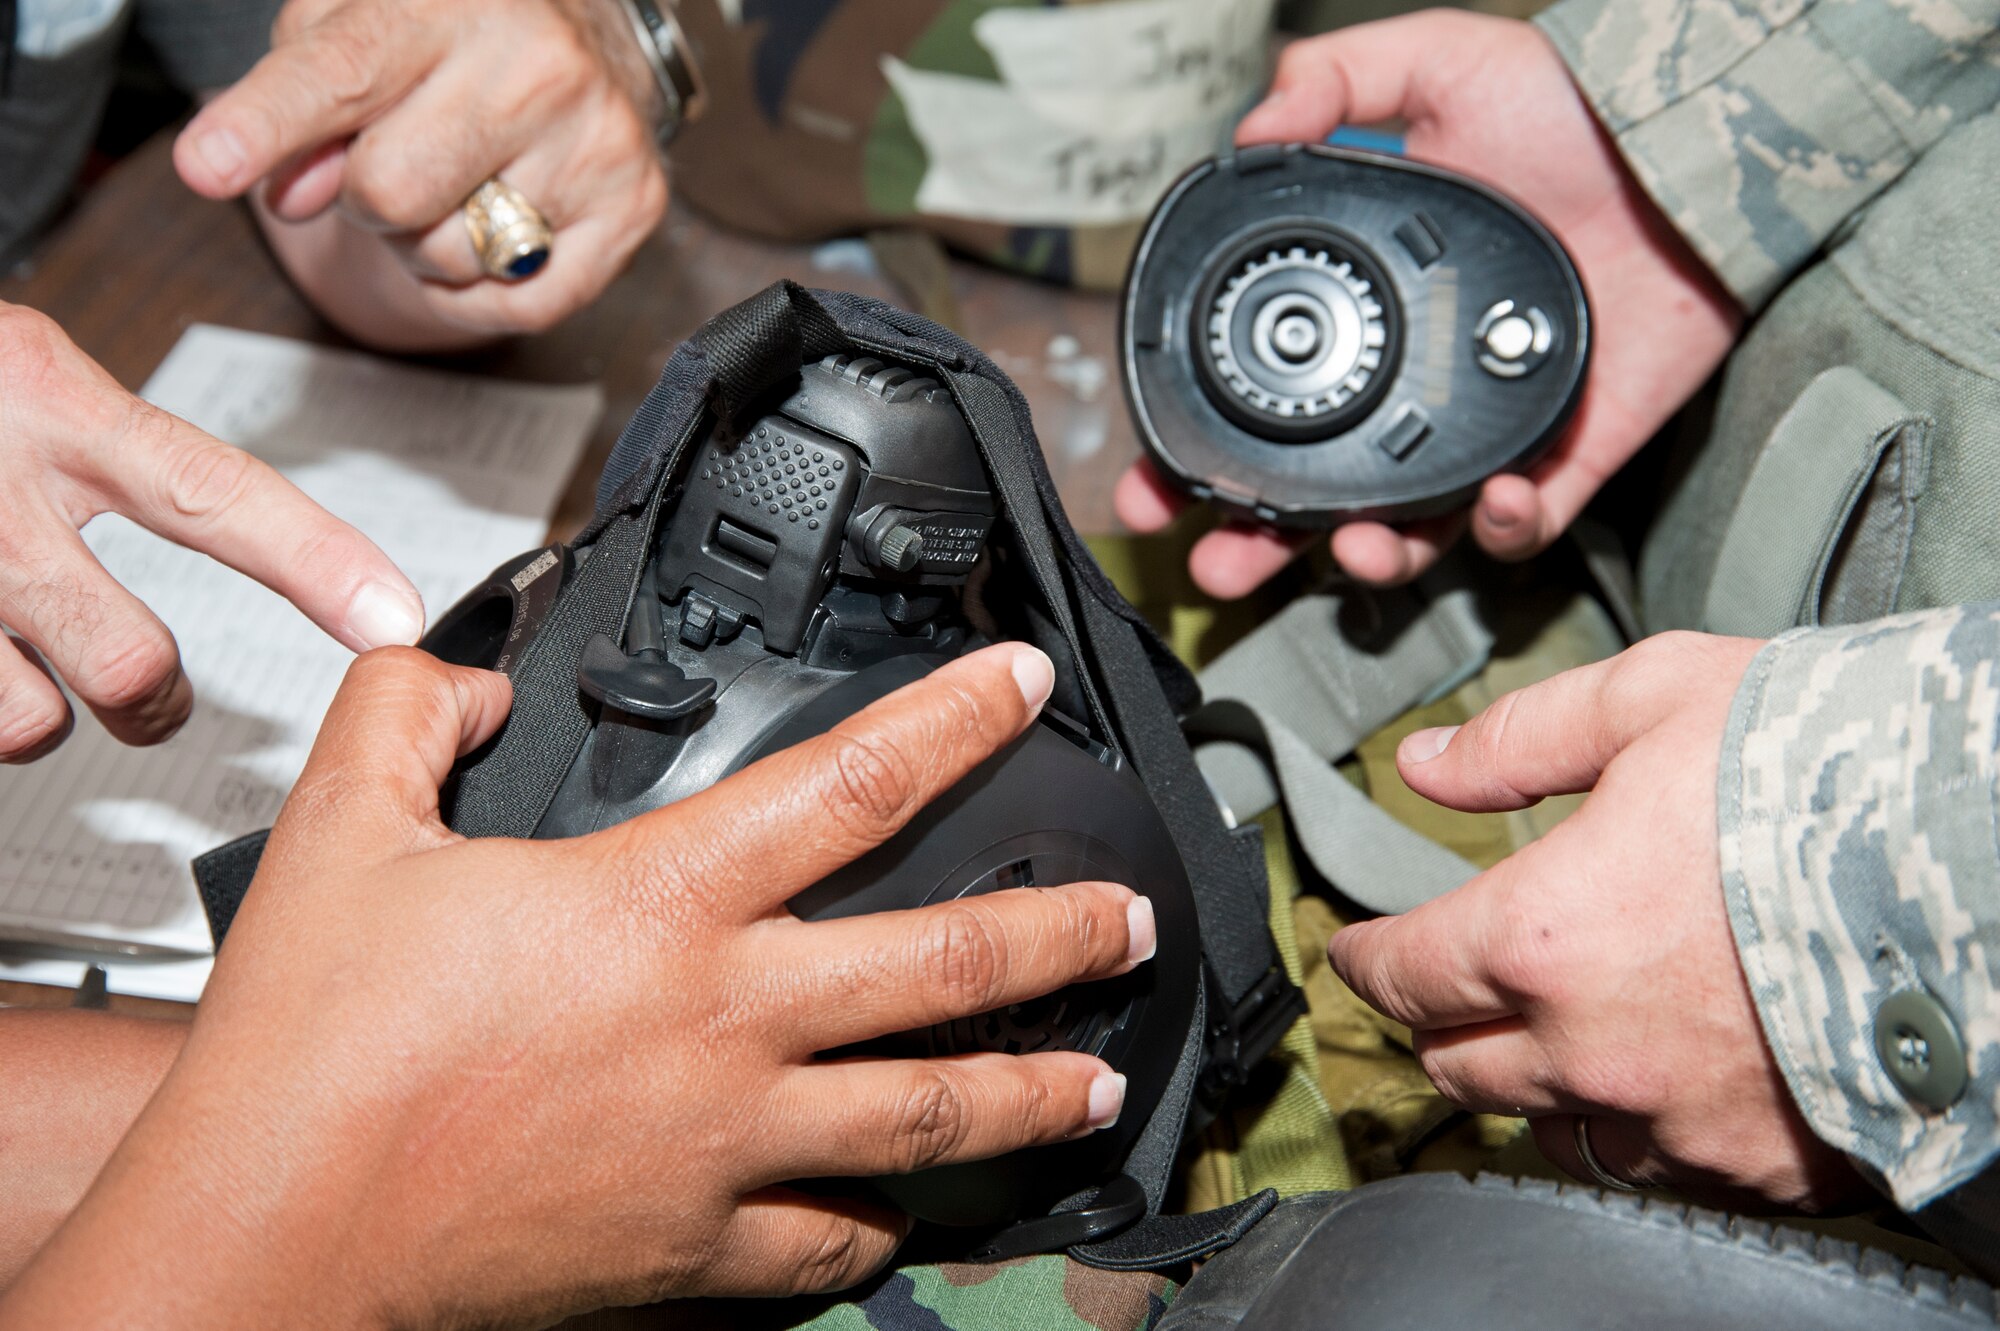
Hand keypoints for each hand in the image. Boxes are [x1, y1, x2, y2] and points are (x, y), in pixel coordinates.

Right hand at [0, 301, 421, 762]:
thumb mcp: (35, 375)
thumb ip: (121, 454)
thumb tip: (259, 542)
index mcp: (53, 409)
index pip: (213, 492)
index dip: (315, 560)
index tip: (394, 621)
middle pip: (128, 665)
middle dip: (156, 701)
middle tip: (152, 688)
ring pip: (26, 725)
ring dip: (35, 715)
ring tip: (16, 662)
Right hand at [0, 643, 1150, 1326]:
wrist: (274, 1233)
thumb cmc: (313, 1048)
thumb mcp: (342, 831)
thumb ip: (409, 714)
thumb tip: (467, 673)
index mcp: (659, 903)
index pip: (853, 781)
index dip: (957, 718)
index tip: (1027, 685)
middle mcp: (725, 1020)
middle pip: (947, 962)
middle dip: (1062, 934)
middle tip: (1130, 918)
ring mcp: (729, 1144)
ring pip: (929, 1115)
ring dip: (1030, 1094)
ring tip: (1097, 1084)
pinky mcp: (702, 1247)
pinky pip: (831, 1241)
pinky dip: (880, 1224)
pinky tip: (910, 1212)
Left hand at [174, 0, 667, 347]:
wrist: (587, 38)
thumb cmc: (456, 35)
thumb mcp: (353, 28)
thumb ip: (302, 103)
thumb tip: (289, 189)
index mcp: (450, 2)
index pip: (342, 75)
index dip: (268, 125)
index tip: (209, 165)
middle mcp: (536, 66)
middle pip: (389, 193)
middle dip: (370, 196)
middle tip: (401, 155)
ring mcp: (595, 142)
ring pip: (451, 257)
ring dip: (429, 242)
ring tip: (463, 182)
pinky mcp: (632, 208)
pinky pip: (520, 304)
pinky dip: (484, 288)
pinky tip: (498, 228)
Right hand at [1115, 10, 1741, 596]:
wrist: (1681, 146)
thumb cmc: (1568, 113)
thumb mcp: (1439, 68)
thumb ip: (1338, 82)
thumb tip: (1249, 129)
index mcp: (1364, 321)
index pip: (1259, 406)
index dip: (1200, 452)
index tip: (1158, 479)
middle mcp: (1409, 391)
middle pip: (1312, 496)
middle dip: (1257, 544)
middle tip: (1221, 561)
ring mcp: (1480, 430)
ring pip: (1406, 529)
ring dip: (1368, 556)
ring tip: (1352, 548)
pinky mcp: (1562, 455)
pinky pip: (1520, 525)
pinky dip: (1498, 529)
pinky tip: (1485, 500)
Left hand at [1326, 632, 1863, 1211]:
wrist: (1984, 857)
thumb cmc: (1828, 771)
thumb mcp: (1651, 698)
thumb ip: (1520, 740)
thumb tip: (1425, 762)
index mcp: (1544, 935)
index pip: (1405, 973)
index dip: (1364, 959)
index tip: (1355, 950)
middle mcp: (1595, 1047)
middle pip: (1459, 1064)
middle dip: (1435, 1021)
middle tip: (1442, 985)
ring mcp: (1679, 1118)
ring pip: (1551, 1126)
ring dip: (1532, 1078)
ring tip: (1553, 1025)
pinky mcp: (1759, 1163)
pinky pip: (1658, 1163)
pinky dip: (1637, 1120)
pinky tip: (1658, 1068)